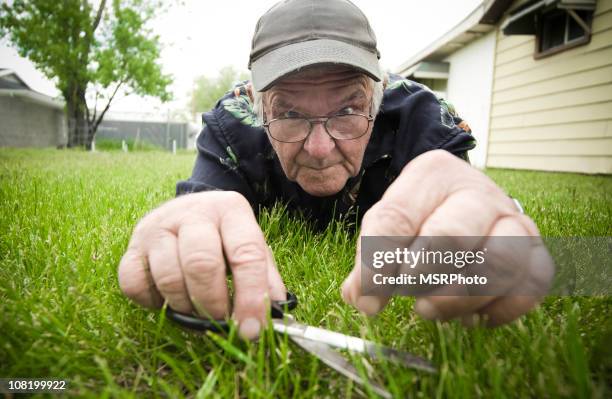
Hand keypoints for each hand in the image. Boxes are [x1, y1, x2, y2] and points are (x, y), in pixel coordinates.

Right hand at [118, 191, 285, 338]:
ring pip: (169, 276)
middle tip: (221, 323)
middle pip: (202, 264)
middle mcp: (192, 212)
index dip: (251, 296)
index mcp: (230, 209)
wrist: (189, 210)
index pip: (246, 254)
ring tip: (198, 313)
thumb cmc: (225, 236)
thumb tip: (276, 316)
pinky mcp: (132, 246)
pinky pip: (134, 283)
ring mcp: (157, 227)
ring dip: (185, 307)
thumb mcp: (251, 246)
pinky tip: (168, 301)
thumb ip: (266, 278)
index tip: (252, 329)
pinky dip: (152, 302)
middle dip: (214, 304)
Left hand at [341, 150, 553, 325]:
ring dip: (460, 297)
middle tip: (407, 295)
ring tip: (431, 309)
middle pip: (452, 235)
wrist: (468, 200)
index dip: (379, 262)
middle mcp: (478, 192)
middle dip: (424, 275)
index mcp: (433, 174)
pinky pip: (530, 286)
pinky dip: (499, 309)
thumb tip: (362, 298)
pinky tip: (469, 316)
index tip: (369, 295)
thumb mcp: (389, 222)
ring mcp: (513, 221)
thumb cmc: (422, 213)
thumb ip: (370, 257)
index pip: (397, 218)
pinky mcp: (535, 252)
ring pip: (498, 263)